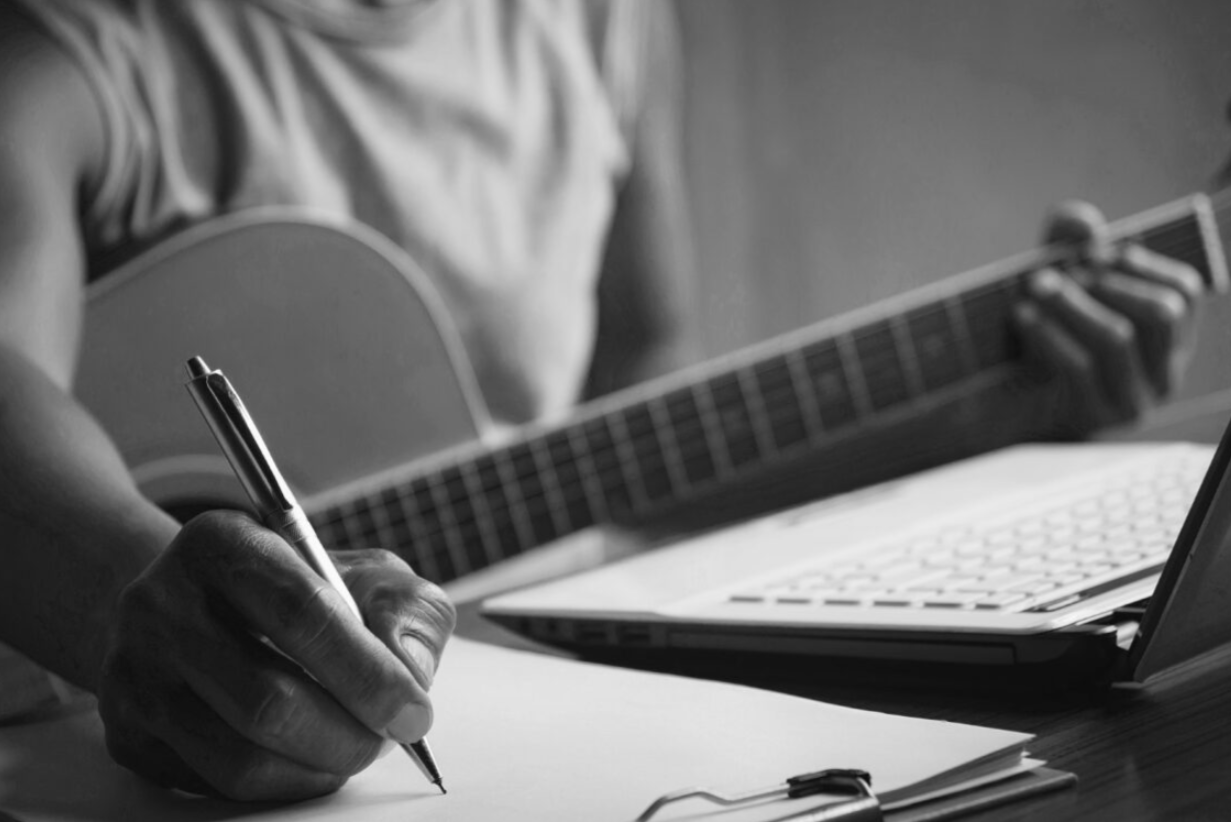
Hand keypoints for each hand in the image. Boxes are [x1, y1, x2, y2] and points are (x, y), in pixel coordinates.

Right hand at [97, 511, 455, 800]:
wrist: (201, 606)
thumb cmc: (296, 590)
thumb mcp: (365, 574)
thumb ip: (407, 611)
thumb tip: (410, 672)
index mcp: (222, 543)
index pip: (300, 613)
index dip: (366, 672)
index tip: (413, 709)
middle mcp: (161, 603)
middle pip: (267, 699)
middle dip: (349, 734)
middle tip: (388, 737)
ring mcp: (134, 672)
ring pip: (239, 757)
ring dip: (319, 767)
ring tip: (355, 747)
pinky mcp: (128, 732)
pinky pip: (215, 785)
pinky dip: (283, 784)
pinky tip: (310, 757)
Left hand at [1012, 201, 1202, 436]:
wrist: (1002, 410)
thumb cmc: (1038, 342)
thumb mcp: (1054, 288)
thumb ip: (1066, 246)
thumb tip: (1083, 224)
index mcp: (1168, 341)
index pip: (1185, 292)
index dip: (1142, 263)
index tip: (1095, 251)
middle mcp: (1164, 373)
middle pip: (1160, 312)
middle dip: (1107, 282)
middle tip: (1055, 272)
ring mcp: (1134, 401)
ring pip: (1118, 337)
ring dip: (1072, 303)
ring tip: (1034, 286)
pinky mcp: (1095, 418)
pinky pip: (1080, 367)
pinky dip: (1048, 332)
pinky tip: (1022, 317)